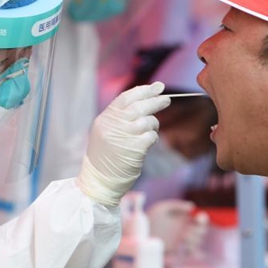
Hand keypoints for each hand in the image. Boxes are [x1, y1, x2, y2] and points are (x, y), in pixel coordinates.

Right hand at [77, 82, 170, 206]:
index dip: (144, 90)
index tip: (158, 87)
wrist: (100, 180)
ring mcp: (124, 137)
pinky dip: (153, 138)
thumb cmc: (105, 155)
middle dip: (156, 101)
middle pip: (139, 106)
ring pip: (148, 121)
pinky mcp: (135, 149)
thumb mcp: (105, 131)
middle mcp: (113, 126)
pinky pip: (151, 136)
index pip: (126, 98)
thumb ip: (120, 116)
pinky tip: (148, 142)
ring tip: (150, 131)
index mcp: (105, 119)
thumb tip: (145, 99)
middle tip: (167, 99)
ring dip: (153, 124)